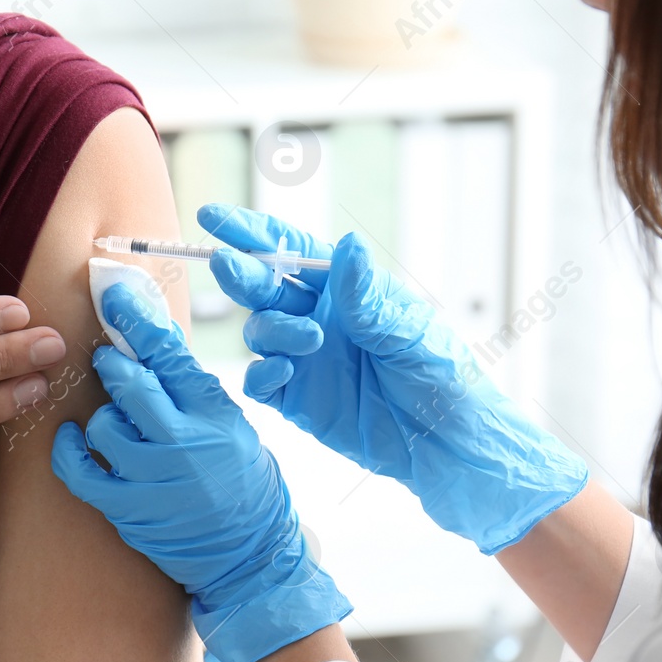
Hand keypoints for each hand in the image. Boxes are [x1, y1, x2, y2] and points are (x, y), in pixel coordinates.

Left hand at [51, 282, 350, 661]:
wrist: (252, 555)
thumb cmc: (243, 482)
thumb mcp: (231, 424)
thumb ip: (191, 387)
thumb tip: (151, 341)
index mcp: (215, 413)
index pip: (170, 354)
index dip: (136, 318)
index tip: (114, 293)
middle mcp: (186, 443)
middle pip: (132, 384)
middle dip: (114, 364)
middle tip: (109, 359)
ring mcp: (155, 480)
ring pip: (105, 427)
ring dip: (103, 418)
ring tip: (115, 421)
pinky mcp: (130, 511)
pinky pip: (82, 473)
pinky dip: (71, 452)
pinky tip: (73, 439)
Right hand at [199, 202, 588, 553]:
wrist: (447, 444)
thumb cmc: (442, 375)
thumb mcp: (409, 329)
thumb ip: (367, 294)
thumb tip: (347, 245)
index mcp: (346, 288)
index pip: (290, 249)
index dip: (251, 231)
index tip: (213, 217)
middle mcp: (318, 317)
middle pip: (264, 286)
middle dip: (242, 273)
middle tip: (226, 264)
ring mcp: (303, 358)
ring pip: (259, 330)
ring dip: (273, 328)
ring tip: (310, 340)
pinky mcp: (296, 399)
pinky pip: (260, 379)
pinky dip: (262, 372)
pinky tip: (284, 371)